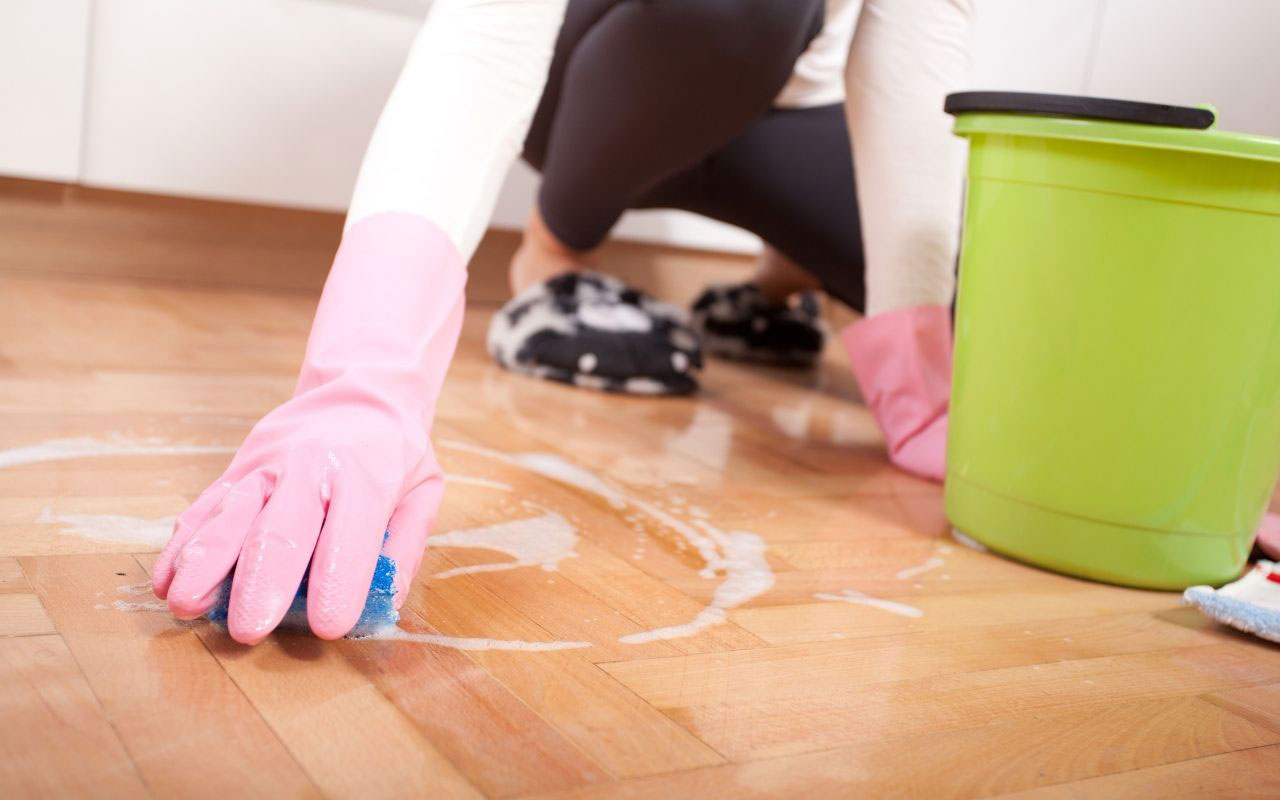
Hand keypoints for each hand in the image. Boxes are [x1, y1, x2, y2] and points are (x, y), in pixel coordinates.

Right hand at [152, 388, 442, 642]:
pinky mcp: (236, 470)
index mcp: (365, 476)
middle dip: (261, 581)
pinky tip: (167, 581)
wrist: (360, 386)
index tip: (327, 626)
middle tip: (248, 630)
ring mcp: (266, 467)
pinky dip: (182, 546)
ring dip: (204, 563)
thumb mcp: (424, 489)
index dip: (338, 582)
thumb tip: (386, 602)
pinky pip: (204, 508)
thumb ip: (406, 546)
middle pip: (280, 528)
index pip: (350, 534)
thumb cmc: (395, 450)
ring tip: (187, 605)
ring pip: (230, 515)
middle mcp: (310, 468)